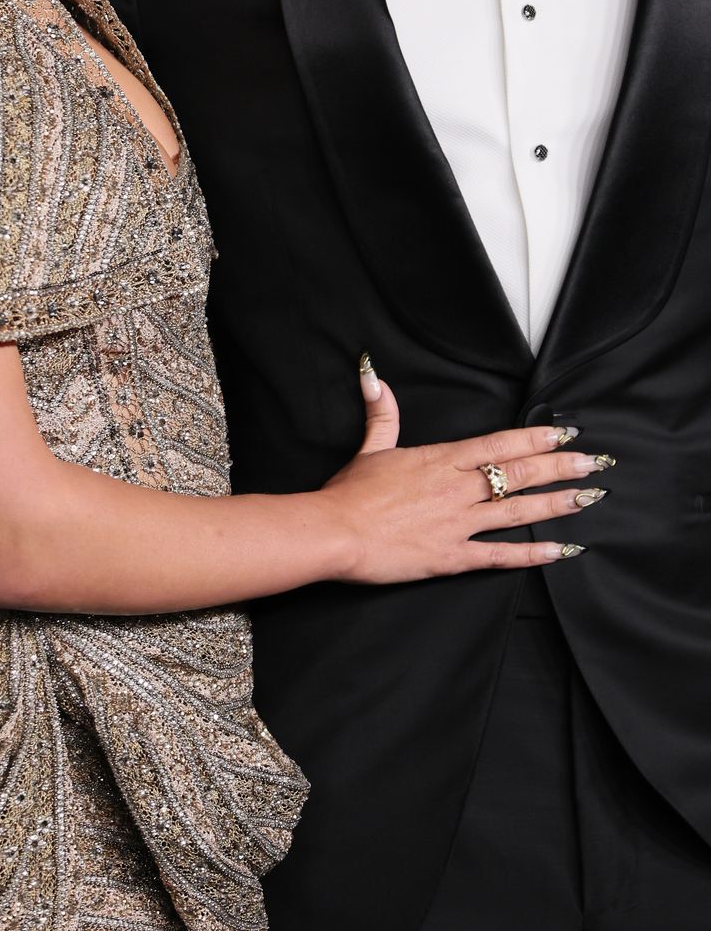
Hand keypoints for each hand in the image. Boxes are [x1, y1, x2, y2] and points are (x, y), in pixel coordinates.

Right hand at [322, 358, 607, 583]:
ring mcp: (459, 524)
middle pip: (519, 473)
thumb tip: (373, 374)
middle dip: (560, 467)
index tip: (565, 432)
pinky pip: (501, 555)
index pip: (499, 444)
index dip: (535, 437)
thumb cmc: (350, 492)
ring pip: (517, 510)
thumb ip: (382, 413)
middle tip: (595, 463)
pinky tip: (560, 550)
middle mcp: (458, 489)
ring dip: (556, 503)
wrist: (335, 533)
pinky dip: (532, 553)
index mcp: (441, 460)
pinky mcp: (453, 557)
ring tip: (588, 497)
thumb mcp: (370, 448)